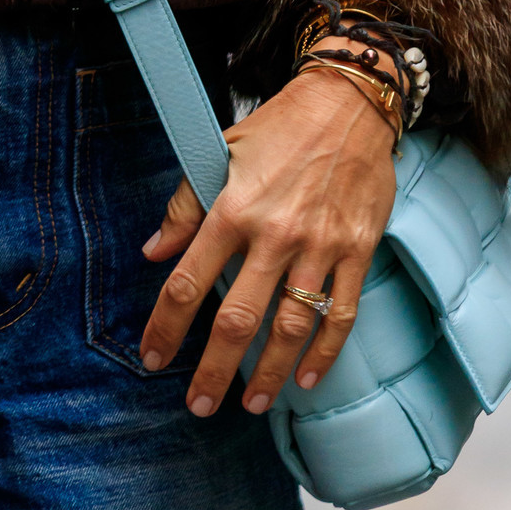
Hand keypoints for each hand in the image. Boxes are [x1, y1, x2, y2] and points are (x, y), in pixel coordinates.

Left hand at [138, 50, 397, 416]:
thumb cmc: (278, 128)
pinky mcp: (358, 250)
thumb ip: (186, 205)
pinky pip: (341, 314)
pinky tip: (305, 378)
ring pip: (291, 326)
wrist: (349, 103)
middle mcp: (275, 233)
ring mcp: (320, 246)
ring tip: (251, 404)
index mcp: (233, 208)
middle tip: (198, 406)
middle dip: (214, 370)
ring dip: (268, 373)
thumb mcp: (219, 152)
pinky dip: (324, 353)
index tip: (152, 357)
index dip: (167, 327)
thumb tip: (154, 253)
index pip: (188, 282)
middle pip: (237, 318)